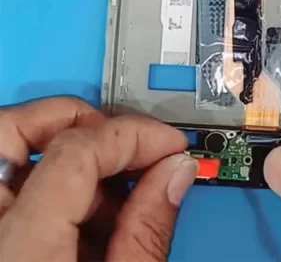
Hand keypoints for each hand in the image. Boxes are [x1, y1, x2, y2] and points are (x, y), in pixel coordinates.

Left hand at [0, 97, 196, 260]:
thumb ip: (146, 232)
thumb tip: (173, 172)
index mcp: (16, 248)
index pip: (77, 149)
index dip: (133, 135)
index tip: (168, 145)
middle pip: (15, 128)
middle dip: (81, 122)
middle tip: (125, 146)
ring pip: (11, 155)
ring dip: (70, 161)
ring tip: (115, 201)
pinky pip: (7, 190)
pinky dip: (48, 191)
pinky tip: (85, 224)